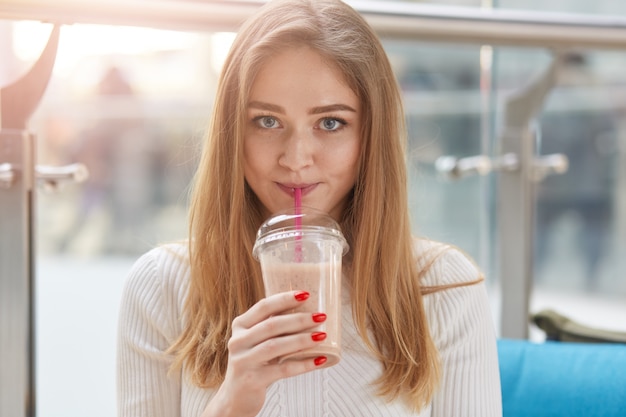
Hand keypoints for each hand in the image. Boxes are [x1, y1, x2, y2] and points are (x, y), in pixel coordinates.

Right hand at [201, 290, 327, 416]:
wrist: (235, 397)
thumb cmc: (254, 363)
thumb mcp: (257, 342)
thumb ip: (273, 328)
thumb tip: (309, 312)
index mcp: (240, 326)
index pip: (263, 307)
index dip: (285, 299)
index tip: (306, 294)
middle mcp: (238, 341)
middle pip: (271, 325)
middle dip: (298, 319)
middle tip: (320, 316)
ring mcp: (243, 361)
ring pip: (275, 346)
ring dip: (301, 339)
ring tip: (321, 336)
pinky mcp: (252, 380)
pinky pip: (282, 369)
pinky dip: (303, 364)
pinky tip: (319, 360)